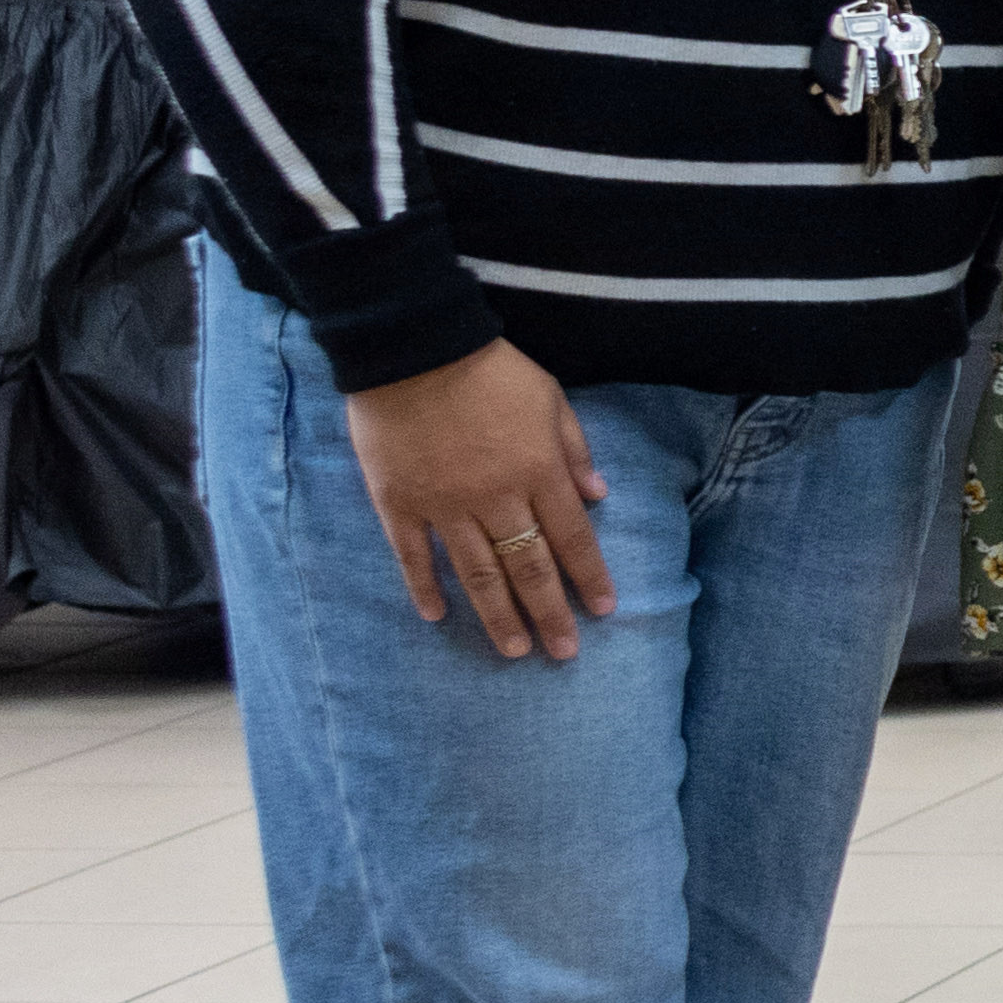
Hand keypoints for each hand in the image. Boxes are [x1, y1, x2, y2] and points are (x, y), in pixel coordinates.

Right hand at [340, 341, 608, 660]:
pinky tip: (437, 616)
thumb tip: (599, 496)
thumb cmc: (489, 369)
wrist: (412, 348)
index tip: (603, 610)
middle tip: (563, 653)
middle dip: (550, 613)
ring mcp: (444, 505)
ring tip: (514, 650)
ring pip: (476, 572)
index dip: (589, 577)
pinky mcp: (398, 502)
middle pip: (529, 567)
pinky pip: (412, 555)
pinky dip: (424, 587)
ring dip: (497, 615)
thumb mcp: (551, 398)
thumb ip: (574, 450)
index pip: (572, 538)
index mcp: (538, 472)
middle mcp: (496, 498)